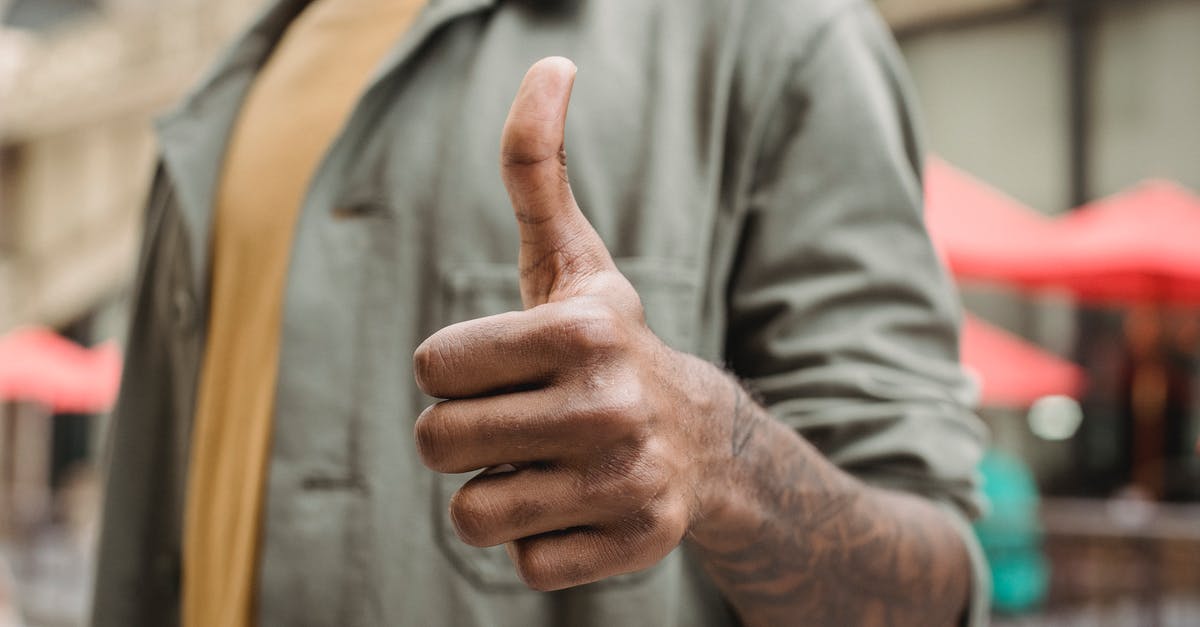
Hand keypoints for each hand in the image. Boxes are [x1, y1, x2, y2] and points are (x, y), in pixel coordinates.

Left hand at [413, 57, 726, 590]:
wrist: (703, 441)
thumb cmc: (606, 345)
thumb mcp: (572, 260)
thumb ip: (537, 168)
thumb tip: (550, 61)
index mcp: (582, 330)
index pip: (432, 366)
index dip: (458, 369)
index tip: (509, 366)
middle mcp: (610, 406)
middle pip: (439, 442)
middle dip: (465, 432)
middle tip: (521, 420)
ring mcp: (626, 482)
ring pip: (472, 514)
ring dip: (496, 490)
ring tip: (549, 464)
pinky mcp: (635, 546)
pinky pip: (523, 564)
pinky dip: (540, 542)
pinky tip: (581, 508)